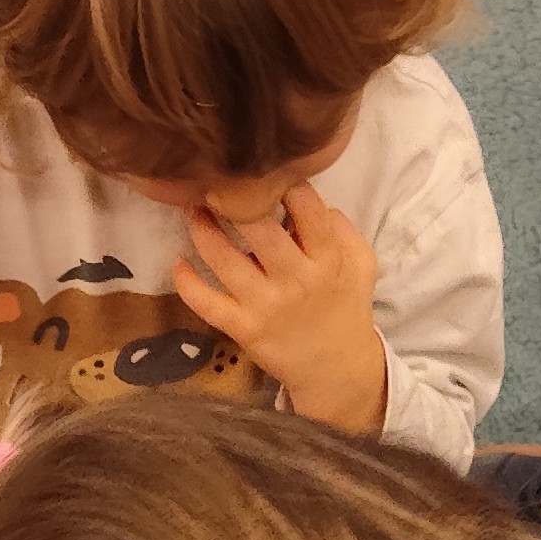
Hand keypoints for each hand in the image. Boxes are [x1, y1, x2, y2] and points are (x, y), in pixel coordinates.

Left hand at [174, 182, 386, 433]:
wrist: (336, 370)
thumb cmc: (347, 308)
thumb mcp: (362, 263)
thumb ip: (343, 228)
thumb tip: (312, 198)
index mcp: (327, 258)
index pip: (306, 207)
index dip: (283, 181)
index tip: (265, 170)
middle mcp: (295, 279)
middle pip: (259, 227)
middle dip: (234, 199)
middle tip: (216, 182)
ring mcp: (266, 305)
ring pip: (225, 260)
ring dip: (202, 229)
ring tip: (192, 209)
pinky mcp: (244, 328)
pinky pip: (207, 303)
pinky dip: (187, 283)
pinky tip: (178, 263)